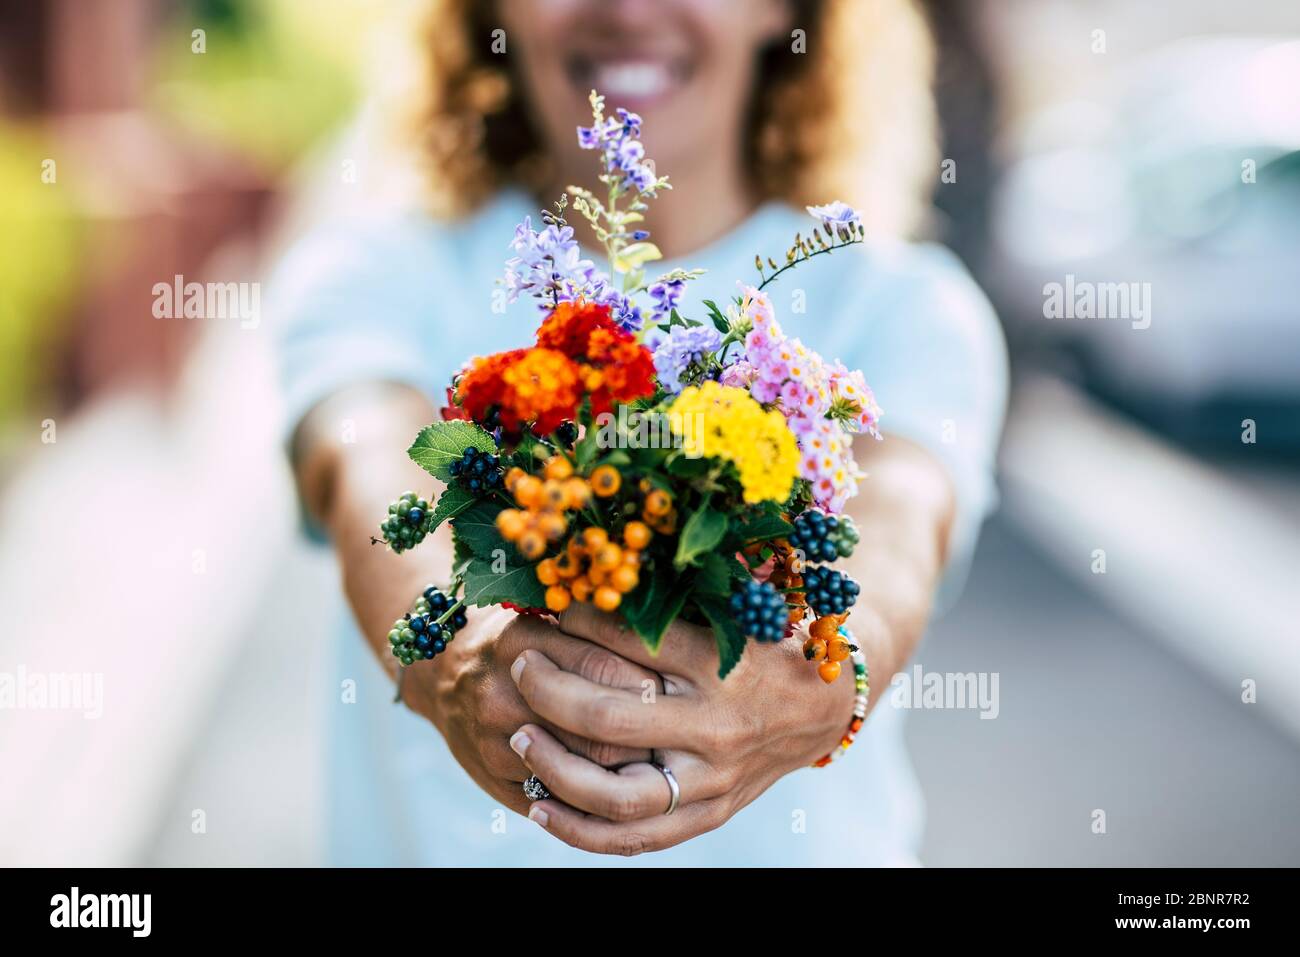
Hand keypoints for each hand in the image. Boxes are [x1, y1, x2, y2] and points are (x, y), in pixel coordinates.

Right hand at [400, 605, 664, 815]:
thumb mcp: (547, 615)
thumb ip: (597, 629)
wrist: (443, 671)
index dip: (653, 683)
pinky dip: (599, 794)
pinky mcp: (496, 778)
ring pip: (584, 769)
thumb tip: (672, 644)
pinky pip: (560, 797)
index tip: (684, 686)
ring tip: (667, 757)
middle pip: (601, 726)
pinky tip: (630, 782)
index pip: (606, 670)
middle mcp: (505, 693)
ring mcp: (497, 741)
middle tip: (685, 729)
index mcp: (523, 642)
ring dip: (630, 767)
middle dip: (651, 731)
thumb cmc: (516, 635)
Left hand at [505, 603, 866, 854]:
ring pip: (615, 792)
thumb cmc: (766, 646)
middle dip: (548, 690)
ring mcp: (713, 779)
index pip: (631, 640)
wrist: (823, 708)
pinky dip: (579, 830)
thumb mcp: (730, 609)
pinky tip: (538, 807)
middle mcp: (717, 724)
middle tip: (520, 665)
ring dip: (553, 766)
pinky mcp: (709, 814)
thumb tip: (588, 580)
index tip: (554, 609)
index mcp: (722, 663)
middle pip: (608, 718)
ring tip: (520, 737)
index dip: (579, 622)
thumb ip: (667, 600)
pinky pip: (634, 837)